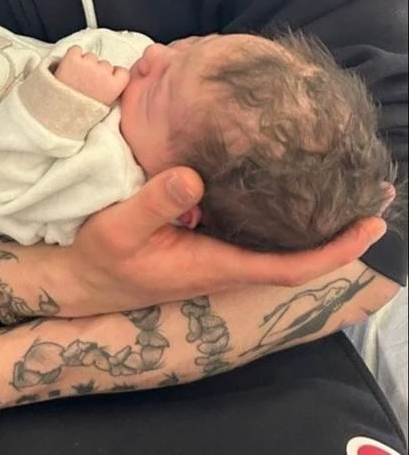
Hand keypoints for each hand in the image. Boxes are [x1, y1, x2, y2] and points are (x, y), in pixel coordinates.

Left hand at [54, 46, 129, 104]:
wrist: (57, 113)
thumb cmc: (81, 110)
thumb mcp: (105, 104)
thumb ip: (112, 88)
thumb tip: (115, 72)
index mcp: (115, 86)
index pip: (122, 71)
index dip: (113, 75)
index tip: (105, 82)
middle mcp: (104, 73)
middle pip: (105, 63)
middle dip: (97, 70)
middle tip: (86, 84)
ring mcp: (88, 64)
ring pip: (91, 56)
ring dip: (84, 63)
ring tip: (75, 78)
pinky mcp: (72, 58)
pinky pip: (76, 49)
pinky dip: (73, 55)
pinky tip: (69, 68)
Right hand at [65, 166, 386, 314]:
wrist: (82, 277)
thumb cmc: (102, 257)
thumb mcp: (119, 228)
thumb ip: (155, 202)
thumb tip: (195, 177)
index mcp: (214, 264)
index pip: (290, 265)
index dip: (334, 249)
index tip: (370, 225)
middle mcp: (226, 262)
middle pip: (296, 253)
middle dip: (338, 229)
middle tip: (371, 191)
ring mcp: (217, 252)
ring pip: (277, 240)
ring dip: (313, 218)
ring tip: (339, 180)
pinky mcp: (205, 239)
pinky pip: (255, 228)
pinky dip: (280, 208)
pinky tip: (282, 179)